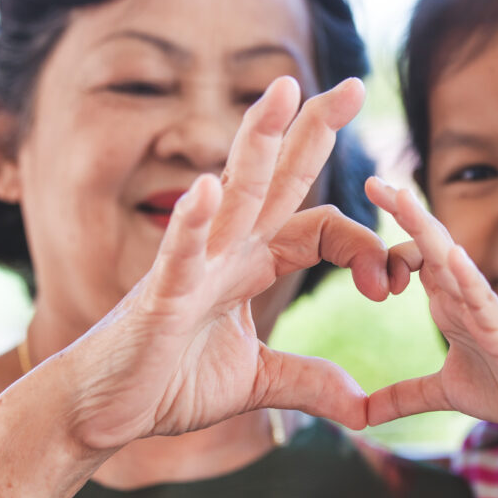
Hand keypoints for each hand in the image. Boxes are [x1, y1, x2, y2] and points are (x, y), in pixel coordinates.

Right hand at [58, 77, 384, 449]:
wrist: (104, 412)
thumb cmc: (169, 383)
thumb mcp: (256, 382)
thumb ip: (308, 382)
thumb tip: (362, 405)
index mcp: (252, 264)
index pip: (321, 228)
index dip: (365, 249)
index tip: (394, 285)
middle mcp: (227, 251)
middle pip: (279, 179)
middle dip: (314, 131)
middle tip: (353, 85)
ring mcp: (193, 267)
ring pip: (233, 194)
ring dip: (258, 142)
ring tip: (284, 90)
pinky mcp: (159, 297)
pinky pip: (178, 253)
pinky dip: (191, 223)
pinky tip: (206, 189)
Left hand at [364, 177, 497, 434]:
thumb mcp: (443, 394)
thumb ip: (404, 397)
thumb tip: (363, 417)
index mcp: (448, 304)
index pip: (413, 261)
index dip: (384, 249)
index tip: (350, 241)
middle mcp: (463, 296)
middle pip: (429, 244)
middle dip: (402, 211)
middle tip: (372, 180)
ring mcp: (484, 308)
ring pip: (451, 260)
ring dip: (427, 229)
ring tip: (402, 199)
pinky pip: (483, 298)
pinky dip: (468, 276)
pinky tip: (453, 256)